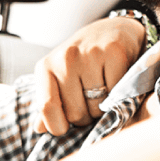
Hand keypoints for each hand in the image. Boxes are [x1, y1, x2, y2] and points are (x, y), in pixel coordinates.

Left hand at [35, 17, 146, 134]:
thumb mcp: (59, 78)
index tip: (66, 126)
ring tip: (104, 90)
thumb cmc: (83, 61)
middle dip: (85, 115)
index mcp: (46, 66)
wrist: (113, 31)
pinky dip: (119, 95)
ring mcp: (90, 54)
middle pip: (75, 113)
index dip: (58, 126)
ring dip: (103, 107)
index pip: (47, 107)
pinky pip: (117, 94)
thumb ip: (50, 103)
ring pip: (97, 107)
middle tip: (90, 100)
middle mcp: (65, 58)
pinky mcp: (114, 53)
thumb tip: (40, 129)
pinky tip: (116, 81)